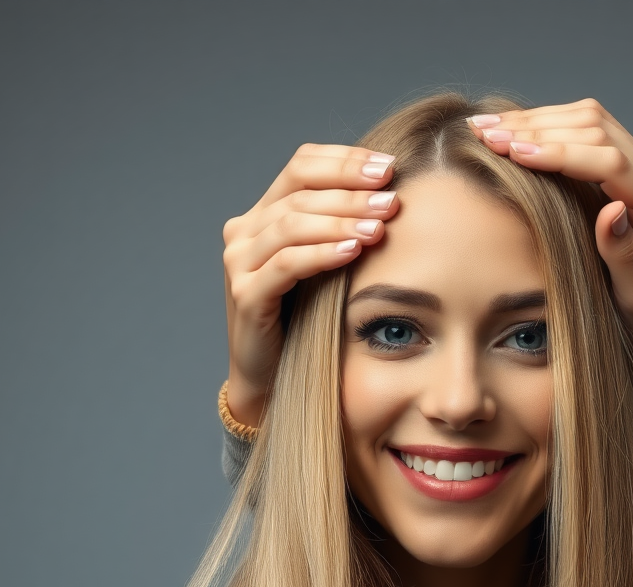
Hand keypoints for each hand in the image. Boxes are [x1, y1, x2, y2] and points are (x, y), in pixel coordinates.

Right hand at [221, 145, 401, 426]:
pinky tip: (353, 252)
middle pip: (300, 191)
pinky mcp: (245, 296)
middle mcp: (244, 232)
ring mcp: (239, 263)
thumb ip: (341, 230)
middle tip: (392, 199)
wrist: (271, 378)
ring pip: (293, 224)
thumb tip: (392, 193)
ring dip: (341, 221)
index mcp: (262, 214)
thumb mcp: (324, 267)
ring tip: (380, 226)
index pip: (301, 166)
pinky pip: (287, 265)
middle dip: (351, 192)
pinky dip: (322, 254)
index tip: (389, 166)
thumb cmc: (305, 321)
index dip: (344, 162)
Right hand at [466, 99, 632, 386]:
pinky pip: (589, 131)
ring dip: (538, 120)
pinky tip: (513, 131)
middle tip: (485, 133)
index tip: (513, 152)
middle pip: (597, 129)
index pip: (608, 161)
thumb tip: (612, 211)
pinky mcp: (631, 168)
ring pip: (590, 121)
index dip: (558, 153)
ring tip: (488, 128)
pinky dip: (549, 126)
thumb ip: (624, 256)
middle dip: (537, 128)